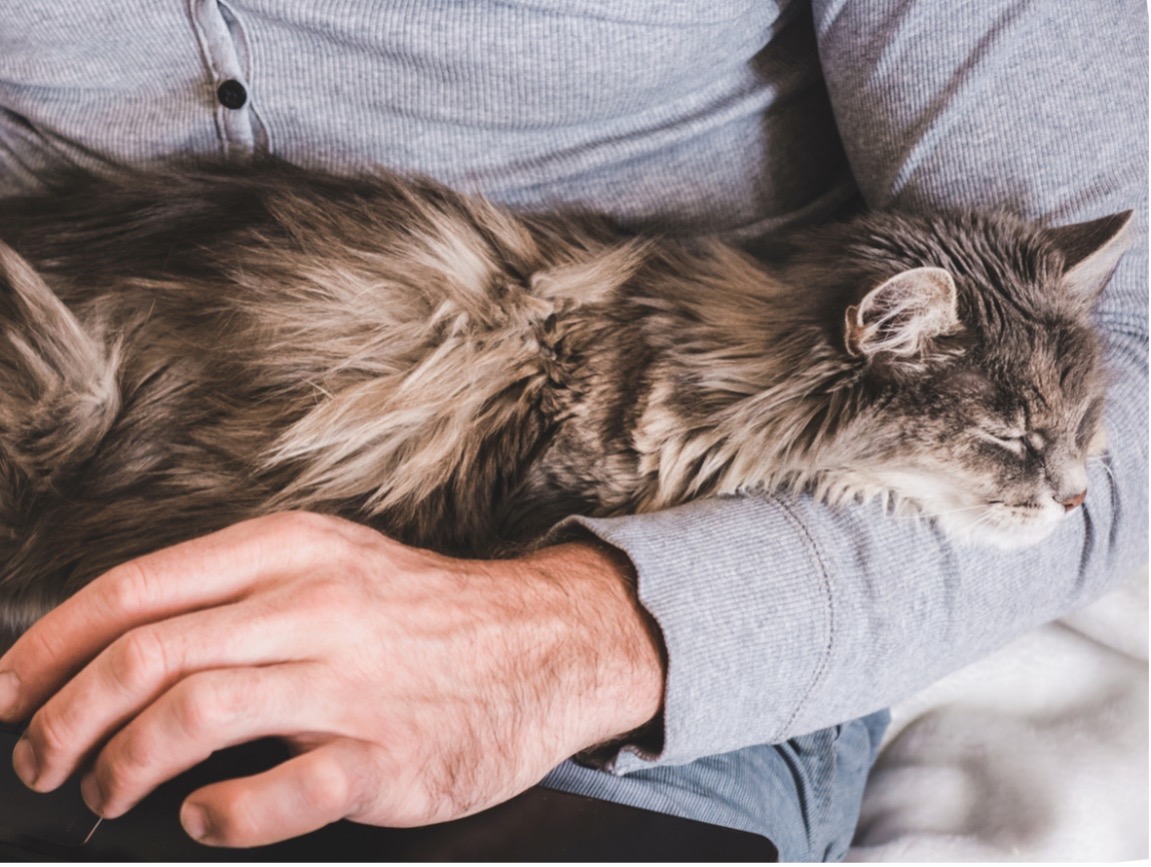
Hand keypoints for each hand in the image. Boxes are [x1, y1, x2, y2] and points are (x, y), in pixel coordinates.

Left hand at [0, 512, 664, 846]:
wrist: (544, 643)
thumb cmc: (423, 612)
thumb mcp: (333, 563)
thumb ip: (240, 592)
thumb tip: (124, 645)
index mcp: (291, 550)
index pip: (135, 588)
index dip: (48, 645)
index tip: (8, 690)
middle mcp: (314, 606)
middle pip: (147, 655)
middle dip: (62, 717)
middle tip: (38, 758)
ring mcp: (352, 684)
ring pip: (193, 716)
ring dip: (121, 764)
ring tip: (107, 790)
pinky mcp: (386, 757)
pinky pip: (276, 793)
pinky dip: (217, 815)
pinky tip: (204, 816)